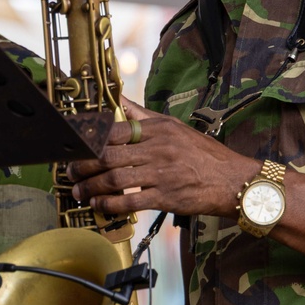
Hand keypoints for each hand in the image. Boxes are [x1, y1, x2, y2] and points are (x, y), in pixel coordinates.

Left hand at [68, 98, 254, 218]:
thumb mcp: (175, 127)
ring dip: (92, 187)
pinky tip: (100, 206)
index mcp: (159, 130)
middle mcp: (159, 149)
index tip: (75, 147)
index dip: (90, 141)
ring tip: (79, 192)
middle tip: (70, 173)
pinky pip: (131, 201)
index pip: (115, 131)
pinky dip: (110, 205)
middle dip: (83, 166)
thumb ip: (143, 116)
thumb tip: (119, 98)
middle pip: (108, 156)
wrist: (234, 180)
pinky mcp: (167, 197)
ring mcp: (162, 174)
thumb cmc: (204, 154)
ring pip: (115, 179)